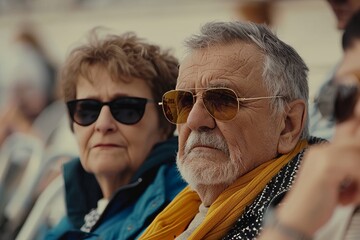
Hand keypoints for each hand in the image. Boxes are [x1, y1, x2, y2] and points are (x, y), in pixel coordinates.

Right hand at [276, 114, 359, 236]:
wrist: (296, 218)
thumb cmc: (315, 202)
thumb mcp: (335, 182)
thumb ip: (347, 168)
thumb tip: (357, 164)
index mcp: (324, 151)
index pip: (346, 125)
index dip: (353, 110)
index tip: (354, 92)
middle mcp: (322, 149)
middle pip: (356, 142)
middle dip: (358, 167)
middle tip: (353, 182)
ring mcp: (322, 156)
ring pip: (359, 155)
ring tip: (352, 196)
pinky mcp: (325, 168)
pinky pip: (356, 168)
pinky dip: (358, 187)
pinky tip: (347, 198)